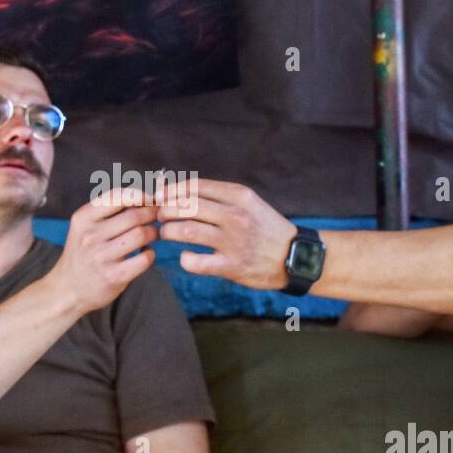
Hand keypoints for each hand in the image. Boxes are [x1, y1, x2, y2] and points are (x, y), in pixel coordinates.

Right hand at [46, 189, 157, 314]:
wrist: (67, 289)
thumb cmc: (82, 253)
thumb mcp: (84, 227)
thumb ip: (107, 211)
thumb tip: (142, 197)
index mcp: (83, 218)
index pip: (117, 196)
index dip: (139, 195)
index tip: (149, 199)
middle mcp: (90, 236)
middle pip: (134, 215)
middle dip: (151, 213)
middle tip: (158, 216)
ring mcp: (102, 257)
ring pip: (141, 234)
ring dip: (153, 233)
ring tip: (153, 234)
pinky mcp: (114, 276)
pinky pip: (144, 259)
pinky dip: (150, 254)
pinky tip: (146, 253)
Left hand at [156, 179, 296, 290]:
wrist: (295, 256)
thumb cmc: (264, 227)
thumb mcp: (248, 202)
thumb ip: (218, 195)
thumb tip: (179, 191)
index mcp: (238, 195)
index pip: (194, 187)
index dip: (170, 191)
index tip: (158, 197)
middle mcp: (235, 216)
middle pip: (185, 207)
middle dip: (165, 211)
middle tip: (160, 216)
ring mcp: (234, 241)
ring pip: (186, 231)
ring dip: (168, 232)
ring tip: (167, 233)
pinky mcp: (232, 266)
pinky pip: (196, 262)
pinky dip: (185, 259)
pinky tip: (186, 257)